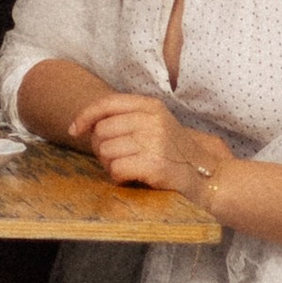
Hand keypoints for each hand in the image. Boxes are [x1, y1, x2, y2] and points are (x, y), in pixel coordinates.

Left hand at [68, 92, 226, 198]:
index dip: (85, 116)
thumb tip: (87, 124)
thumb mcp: (155, 124)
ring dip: (110, 165)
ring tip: (128, 168)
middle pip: (102, 131)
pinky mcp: (154, 164)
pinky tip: (132, 178)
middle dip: (101, 149)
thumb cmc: (173, 153)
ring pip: (106, 152)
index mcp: (150, 106)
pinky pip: (116, 169)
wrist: (207, 177)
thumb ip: (126, 119)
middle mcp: (152, 120)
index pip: (107, 104)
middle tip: (118, 158)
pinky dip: (119, 177)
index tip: (75, 130)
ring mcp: (154, 141)